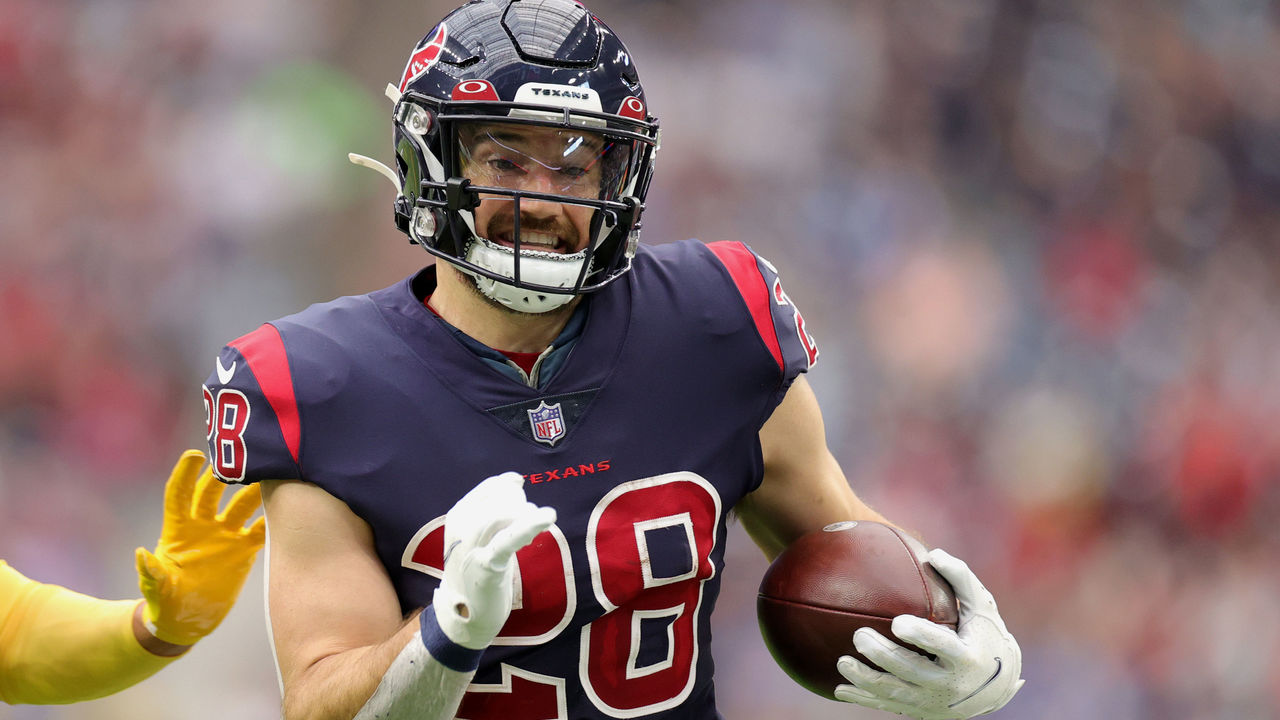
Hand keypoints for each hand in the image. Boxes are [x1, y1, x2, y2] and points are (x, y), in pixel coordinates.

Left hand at [135, 450, 266, 645]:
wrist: (187, 621)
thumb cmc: (165, 601)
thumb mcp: (156, 588)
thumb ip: (151, 571)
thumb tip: (142, 554)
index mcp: (178, 529)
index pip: (180, 494)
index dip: (185, 474)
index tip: (195, 455)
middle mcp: (203, 526)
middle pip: (213, 492)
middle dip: (224, 474)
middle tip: (240, 460)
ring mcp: (225, 536)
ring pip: (241, 506)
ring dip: (254, 492)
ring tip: (271, 477)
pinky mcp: (244, 550)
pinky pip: (260, 531)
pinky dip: (272, 521)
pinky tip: (286, 511)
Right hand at [432, 472, 556, 649]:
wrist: (463, 616)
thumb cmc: (478, 570)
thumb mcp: (483, 535)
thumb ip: (497, 507)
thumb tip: (516, 479)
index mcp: (459, 515)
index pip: (493, 487)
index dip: (514, 490)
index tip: (523, 503)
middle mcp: (462, 527)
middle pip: (501, 499)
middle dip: (523, 506)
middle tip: (530, 523)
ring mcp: (472, 547)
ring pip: (503, 515)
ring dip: (527, 516)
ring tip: (539, 524)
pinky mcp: (487, 567)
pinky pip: (507, 540)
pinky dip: (528, 526)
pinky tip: (547, 518)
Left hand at [834, 549, 1023, 718]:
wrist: (998, 686)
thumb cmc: (985, 635)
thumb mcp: (982, 607)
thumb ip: (960, 578)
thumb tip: (933, 554)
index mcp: (966, 657)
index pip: (942, 646)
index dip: (921, 636)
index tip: (898, 622)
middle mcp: (950, 684)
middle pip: (912, 671)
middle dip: (883, 655)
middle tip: (859, 635)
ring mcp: (934, 702)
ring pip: (895, 693)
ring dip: (866, 680)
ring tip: (842, 662)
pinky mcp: (922, 711)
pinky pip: (888, 706)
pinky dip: (864, 699)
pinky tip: (840, 690)